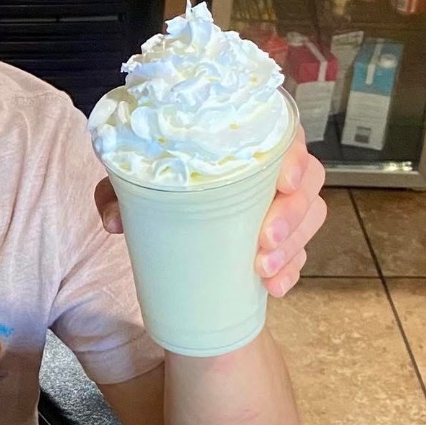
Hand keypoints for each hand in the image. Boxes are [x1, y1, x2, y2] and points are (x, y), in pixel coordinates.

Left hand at [94, 137, 326, 299]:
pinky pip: (300, 253)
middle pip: (309, 182)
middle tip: (263, 240)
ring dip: (293, 246)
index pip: (287, 137)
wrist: (164, 215)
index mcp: (245, 141)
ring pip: (311, 217)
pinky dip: (290, 271)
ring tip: (262, 270)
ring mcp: (284, 205)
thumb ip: (117, 191)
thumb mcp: (135, 182)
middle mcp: (273, 169)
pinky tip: (273, 287)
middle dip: (292, 214)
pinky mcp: (283, 238)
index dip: (294, 157)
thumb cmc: (159, 185)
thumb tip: (114, 220)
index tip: (282, 182)